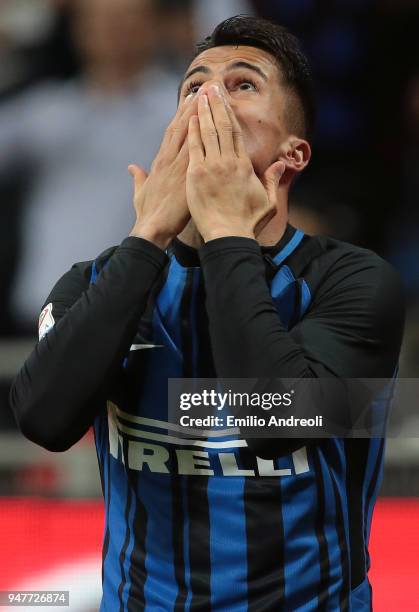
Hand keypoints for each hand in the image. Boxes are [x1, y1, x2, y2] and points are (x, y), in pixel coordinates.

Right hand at [128, 95, 198, 249]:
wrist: (152, 227)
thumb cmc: (148, 214)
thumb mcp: (140, 192)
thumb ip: (138, 178)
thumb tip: (132, 167)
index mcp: (158, 162)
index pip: (172, 133)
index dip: (182, 115)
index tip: (191, 100)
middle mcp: (168, 159)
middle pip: (182, 125)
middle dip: (194, 105)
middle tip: (206, 87)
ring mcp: (177, 164)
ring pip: (189, 131)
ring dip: (200, 111)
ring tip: (211, 94)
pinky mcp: (186, 174)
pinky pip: (196, 148)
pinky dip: (201, 132)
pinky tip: (209, 119)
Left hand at [186, 84, 285, 241]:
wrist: (228, 236)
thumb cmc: (247, 223)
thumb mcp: (267, 202)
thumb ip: (272, 181)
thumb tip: (281, 165)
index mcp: (244, 165)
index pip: (236, 133)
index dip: (229, 114)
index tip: (225, 100)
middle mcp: (228, 162)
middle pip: (222, 126)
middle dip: (216, 105)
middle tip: (211, 87)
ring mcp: (211, 167)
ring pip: (208, 132)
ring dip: (204, 111)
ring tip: (200, 94)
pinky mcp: (196, 175)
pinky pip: (194, 148)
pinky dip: (192, 131)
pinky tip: (190, 117)